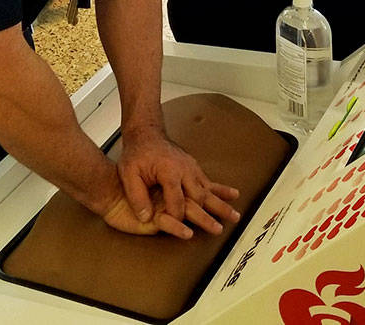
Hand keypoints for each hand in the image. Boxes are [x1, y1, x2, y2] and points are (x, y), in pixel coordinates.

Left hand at [113, 128, 239, 237]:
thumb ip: (136, 196)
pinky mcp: (194, 168)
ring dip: (222, 203)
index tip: (176, 227)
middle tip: (218, 230)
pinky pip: (209, 181)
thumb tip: (145, 218)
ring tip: (235, 216)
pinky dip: (221, 190)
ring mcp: (191, 168)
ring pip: (208, 190)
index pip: (176, 201)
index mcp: (169, 171)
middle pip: (198, 196)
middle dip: (208, 215)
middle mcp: (185, 170)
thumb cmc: (136, 154)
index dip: (176, 216)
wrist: (146, 134)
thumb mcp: (128, 174)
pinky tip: (233, 195)